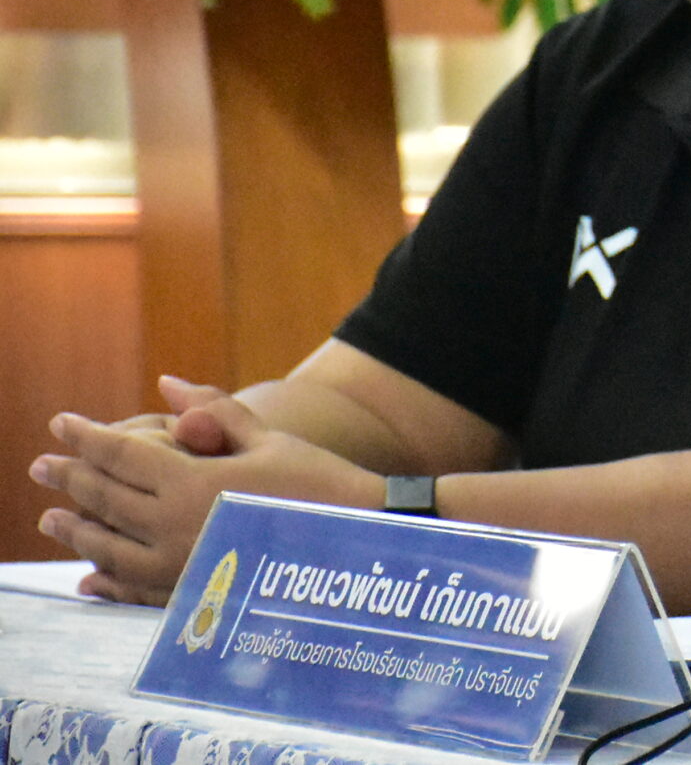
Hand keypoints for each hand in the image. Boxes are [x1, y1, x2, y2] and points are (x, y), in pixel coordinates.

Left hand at [29, 378, 381, 603]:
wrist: (356, 541)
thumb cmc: (317, 481)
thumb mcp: (267, 438)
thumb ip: (212, 411)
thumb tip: (167, 385)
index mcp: (191, 482)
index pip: (119, 453)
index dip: (85, 435)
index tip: (60, 423)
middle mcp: (173, 528)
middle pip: (104, 497)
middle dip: (70, 476)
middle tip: (42, 464)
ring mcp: (177, 568)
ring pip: (107, 546)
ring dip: (75, 528)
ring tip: (52, 516)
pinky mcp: (190, 598)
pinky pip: (132, 590)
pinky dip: (104, 580)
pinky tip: (89, 575)